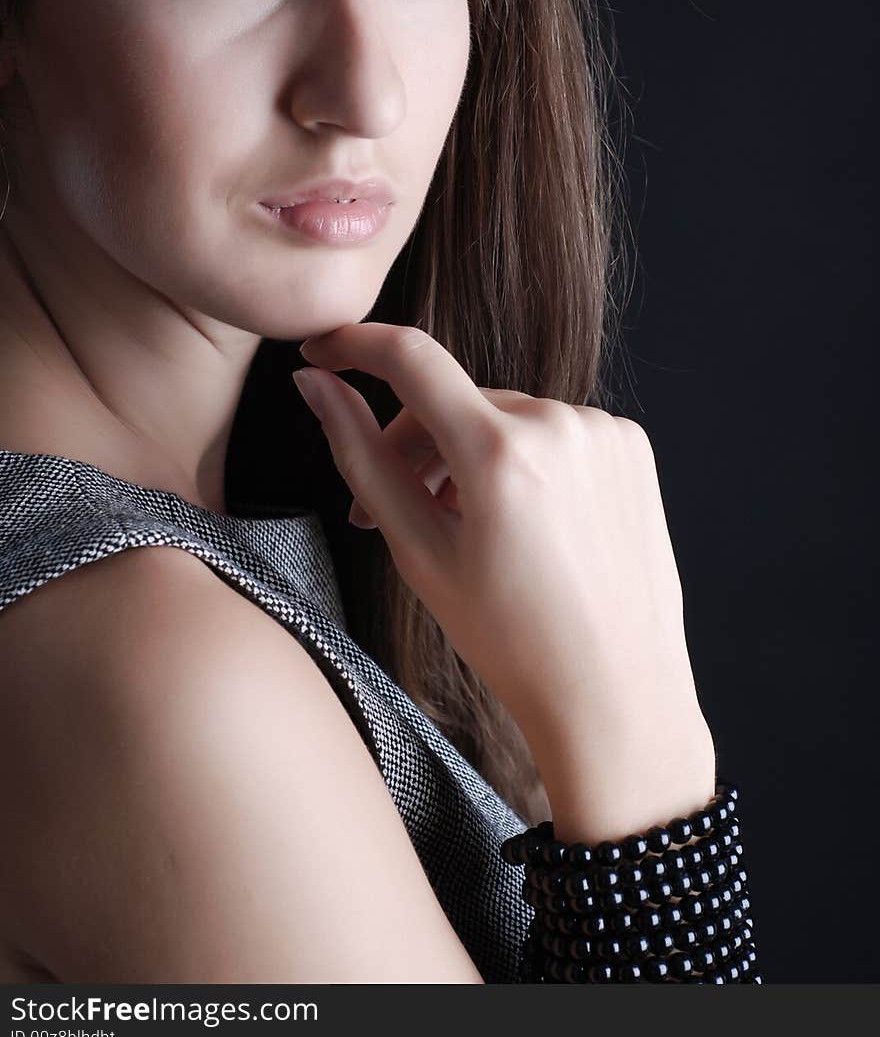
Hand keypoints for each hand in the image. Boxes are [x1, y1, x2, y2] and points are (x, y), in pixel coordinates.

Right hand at [294, 323, 707, 754]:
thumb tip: (315, 385)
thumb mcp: (419, 552)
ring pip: (503, 416)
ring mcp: (603, 432)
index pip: (411, 358)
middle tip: (385, 512)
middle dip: (411, 445)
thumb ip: (362, 457)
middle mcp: (559, 425)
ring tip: (460, 526)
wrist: (615, 693)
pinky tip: (522, 521)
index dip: (356, 344)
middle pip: (454, 399)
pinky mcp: (631, 445)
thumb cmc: (512, 640)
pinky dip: (524, 460)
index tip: (324, 349)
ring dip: (468, 454)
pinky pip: (554, 430)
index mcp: (499, 454)